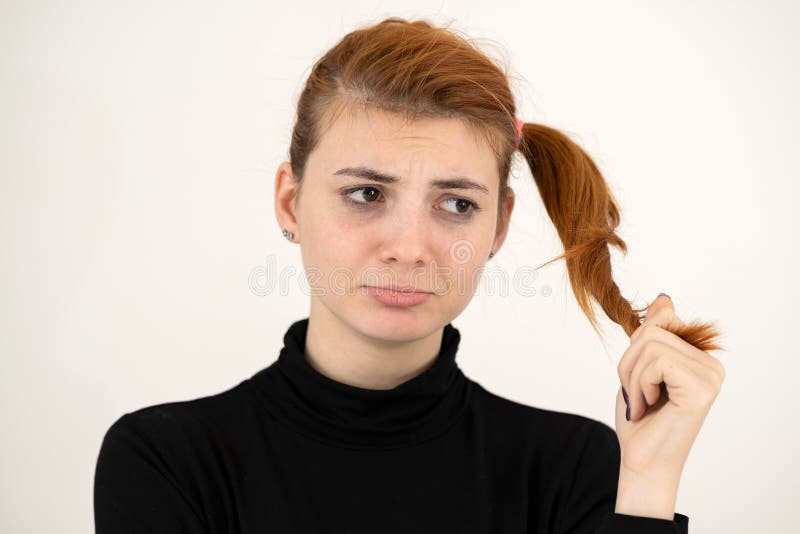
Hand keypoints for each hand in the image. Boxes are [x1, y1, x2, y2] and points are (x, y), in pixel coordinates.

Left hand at [614, 294, 725, 485]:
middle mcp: (712, 364)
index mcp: (700, 357)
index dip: (636, 346)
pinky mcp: (700, 388)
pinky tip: (648, 406)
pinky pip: (656, 361)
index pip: (661, 320)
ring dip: (632, 376)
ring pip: (649, 344)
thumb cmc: (641, 419)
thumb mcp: (640, 367)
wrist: (641, 460)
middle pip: (652, 330)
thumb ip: (654, 333)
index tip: (639, 379)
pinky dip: (640, 384)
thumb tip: (664, 298)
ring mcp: (710, 376)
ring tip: (641, 402)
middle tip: (636, 395)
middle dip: (629, 362)